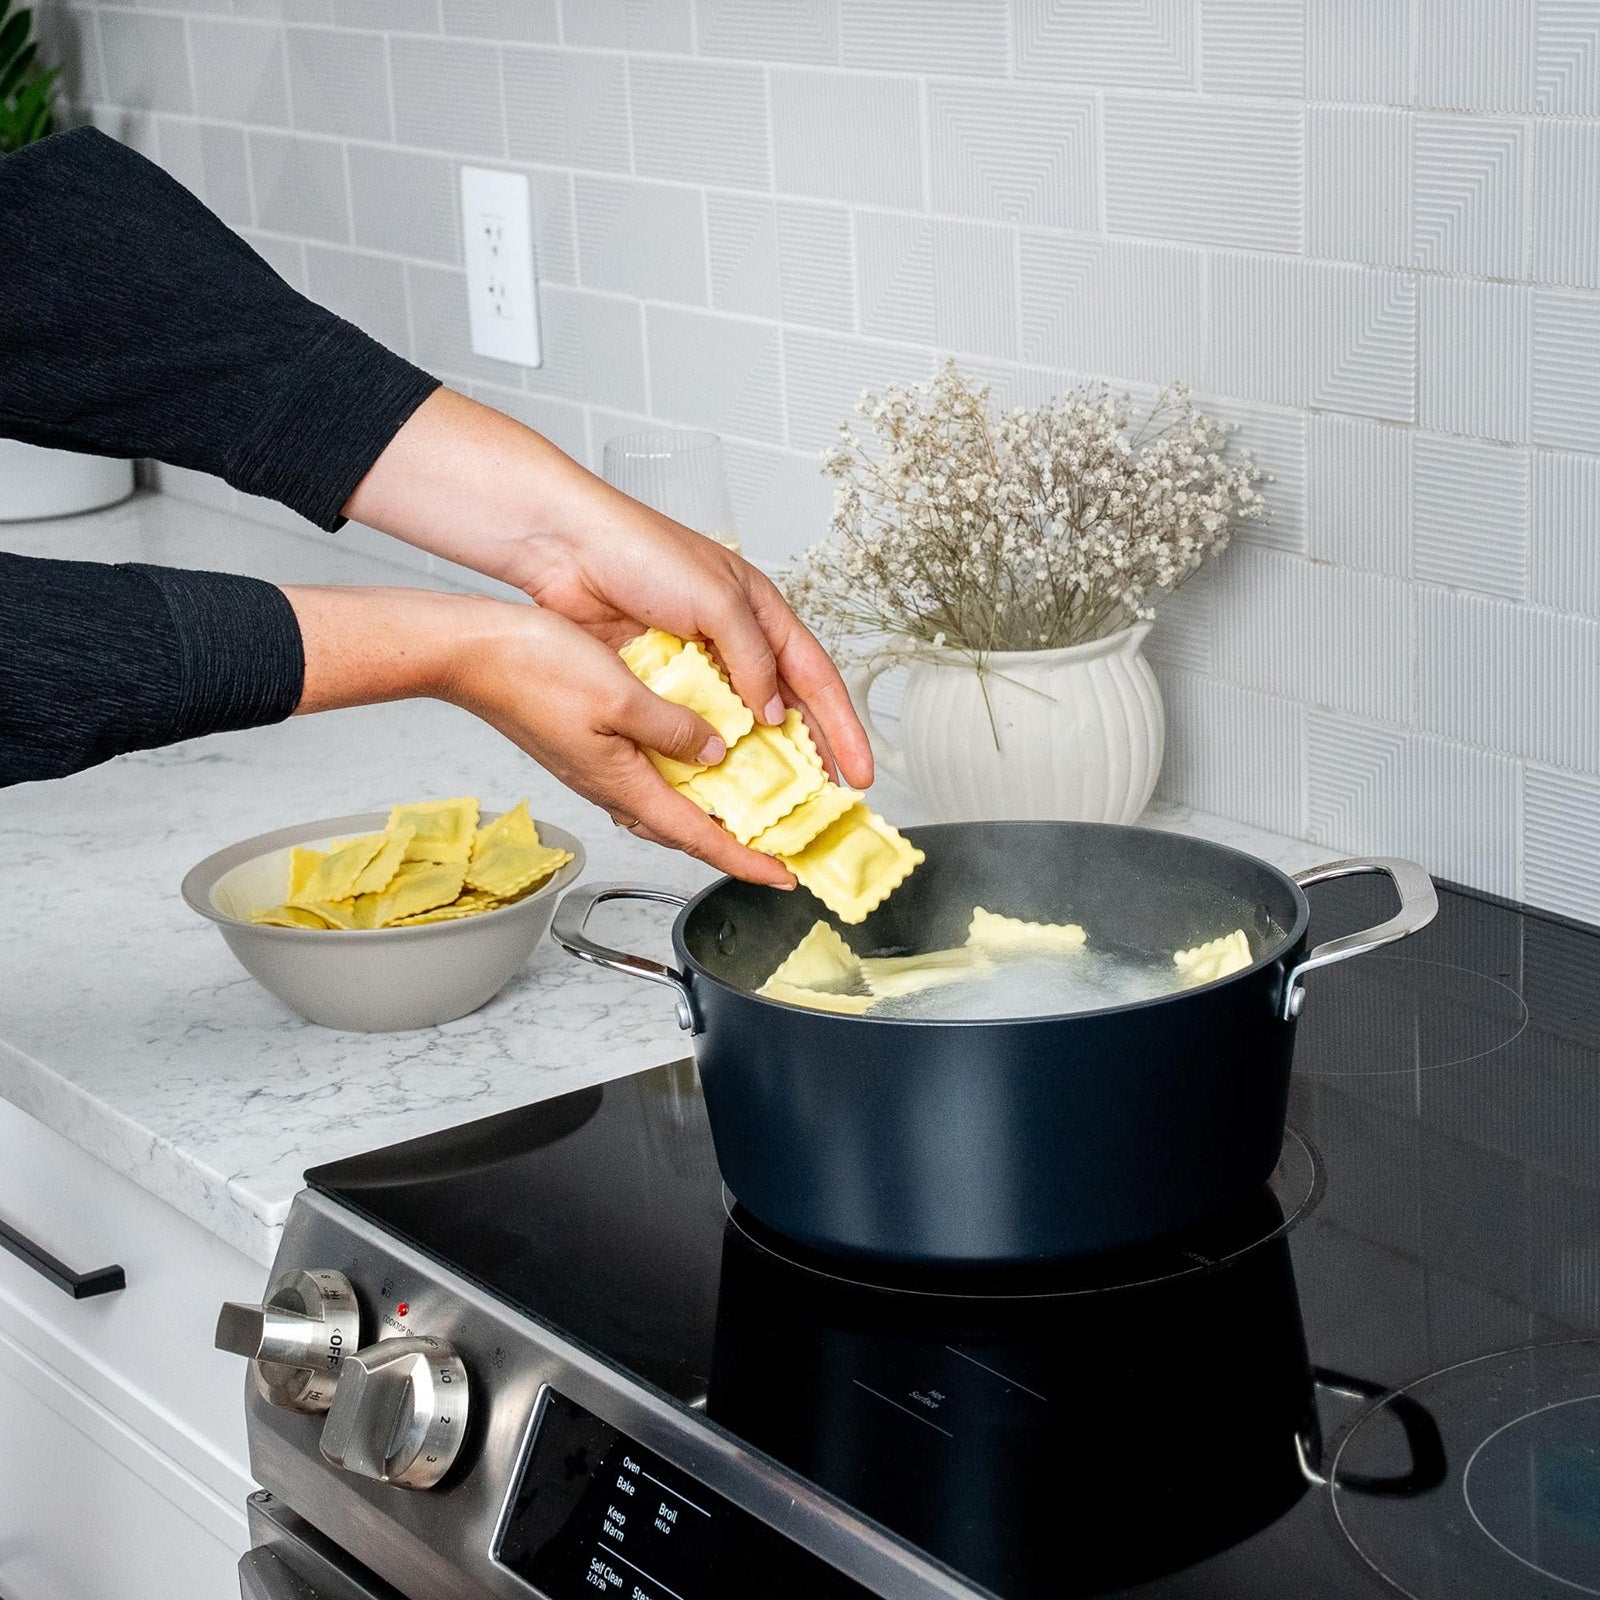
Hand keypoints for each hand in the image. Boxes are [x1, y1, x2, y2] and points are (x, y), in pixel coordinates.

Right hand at [281, 584, 796, 885]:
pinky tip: (692, 756)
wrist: (471, 653)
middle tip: (776, 847)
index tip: (784, 876)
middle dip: (733, 846)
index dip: (746, 860)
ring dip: (706, 815)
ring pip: (664, 806)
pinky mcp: (585, 750)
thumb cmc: (533, 670)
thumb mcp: (619, 693)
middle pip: (684, 832)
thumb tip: (713, 751)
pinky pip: (644, 779)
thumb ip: (672, 726)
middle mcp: (610, 787)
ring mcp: (596, 771)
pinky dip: (678, 782)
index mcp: (623, 783)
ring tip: (745, 810)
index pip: (700, 838)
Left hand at [341, 388, 872, 789]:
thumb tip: (773, 715)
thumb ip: (751, 658)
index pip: (817, 679)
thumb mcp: (716, 601)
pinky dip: (703, 757)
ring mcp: (696, 665)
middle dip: (808, 757)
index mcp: (761, 612)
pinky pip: (689, 729)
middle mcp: (735, 642)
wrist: (566, 548)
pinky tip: (710, 786)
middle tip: (824, 803)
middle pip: (784, 709)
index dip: (842, 728)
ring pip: (737, 726)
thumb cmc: (643, 551)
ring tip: (770, 806)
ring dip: (754, 763)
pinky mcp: (657, 682)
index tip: (860, 773)